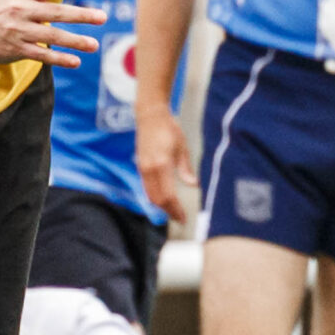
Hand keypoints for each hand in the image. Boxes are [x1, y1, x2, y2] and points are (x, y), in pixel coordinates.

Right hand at [0, 0, 107, 68]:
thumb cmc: (4, 8)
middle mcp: (22, 10)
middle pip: (55, 12)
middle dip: (80, 15)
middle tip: (103, 17)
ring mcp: (18, 30)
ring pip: (51, 35)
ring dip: (74, 41)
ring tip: (94, 45)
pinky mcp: (16, 49)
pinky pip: (41, 54)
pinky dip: (59, 58)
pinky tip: (75, 61)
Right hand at [136, 104, 196, 222]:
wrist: (150, 116)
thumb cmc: (169, 129)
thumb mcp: (182, 147)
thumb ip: (186, 169)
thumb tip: (194, 185)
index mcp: (162, 164)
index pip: (168, 195)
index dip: (175, 210)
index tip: (183, 218)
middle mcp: (149, 169)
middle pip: (157, 199)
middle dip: (168, 211)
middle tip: (180, 219)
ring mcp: (143, 168)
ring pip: (150, 195)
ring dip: (161, 206)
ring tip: (173, 212)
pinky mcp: (140, 167)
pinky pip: (147, 188)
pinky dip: (155, 197)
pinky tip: (165, 200)